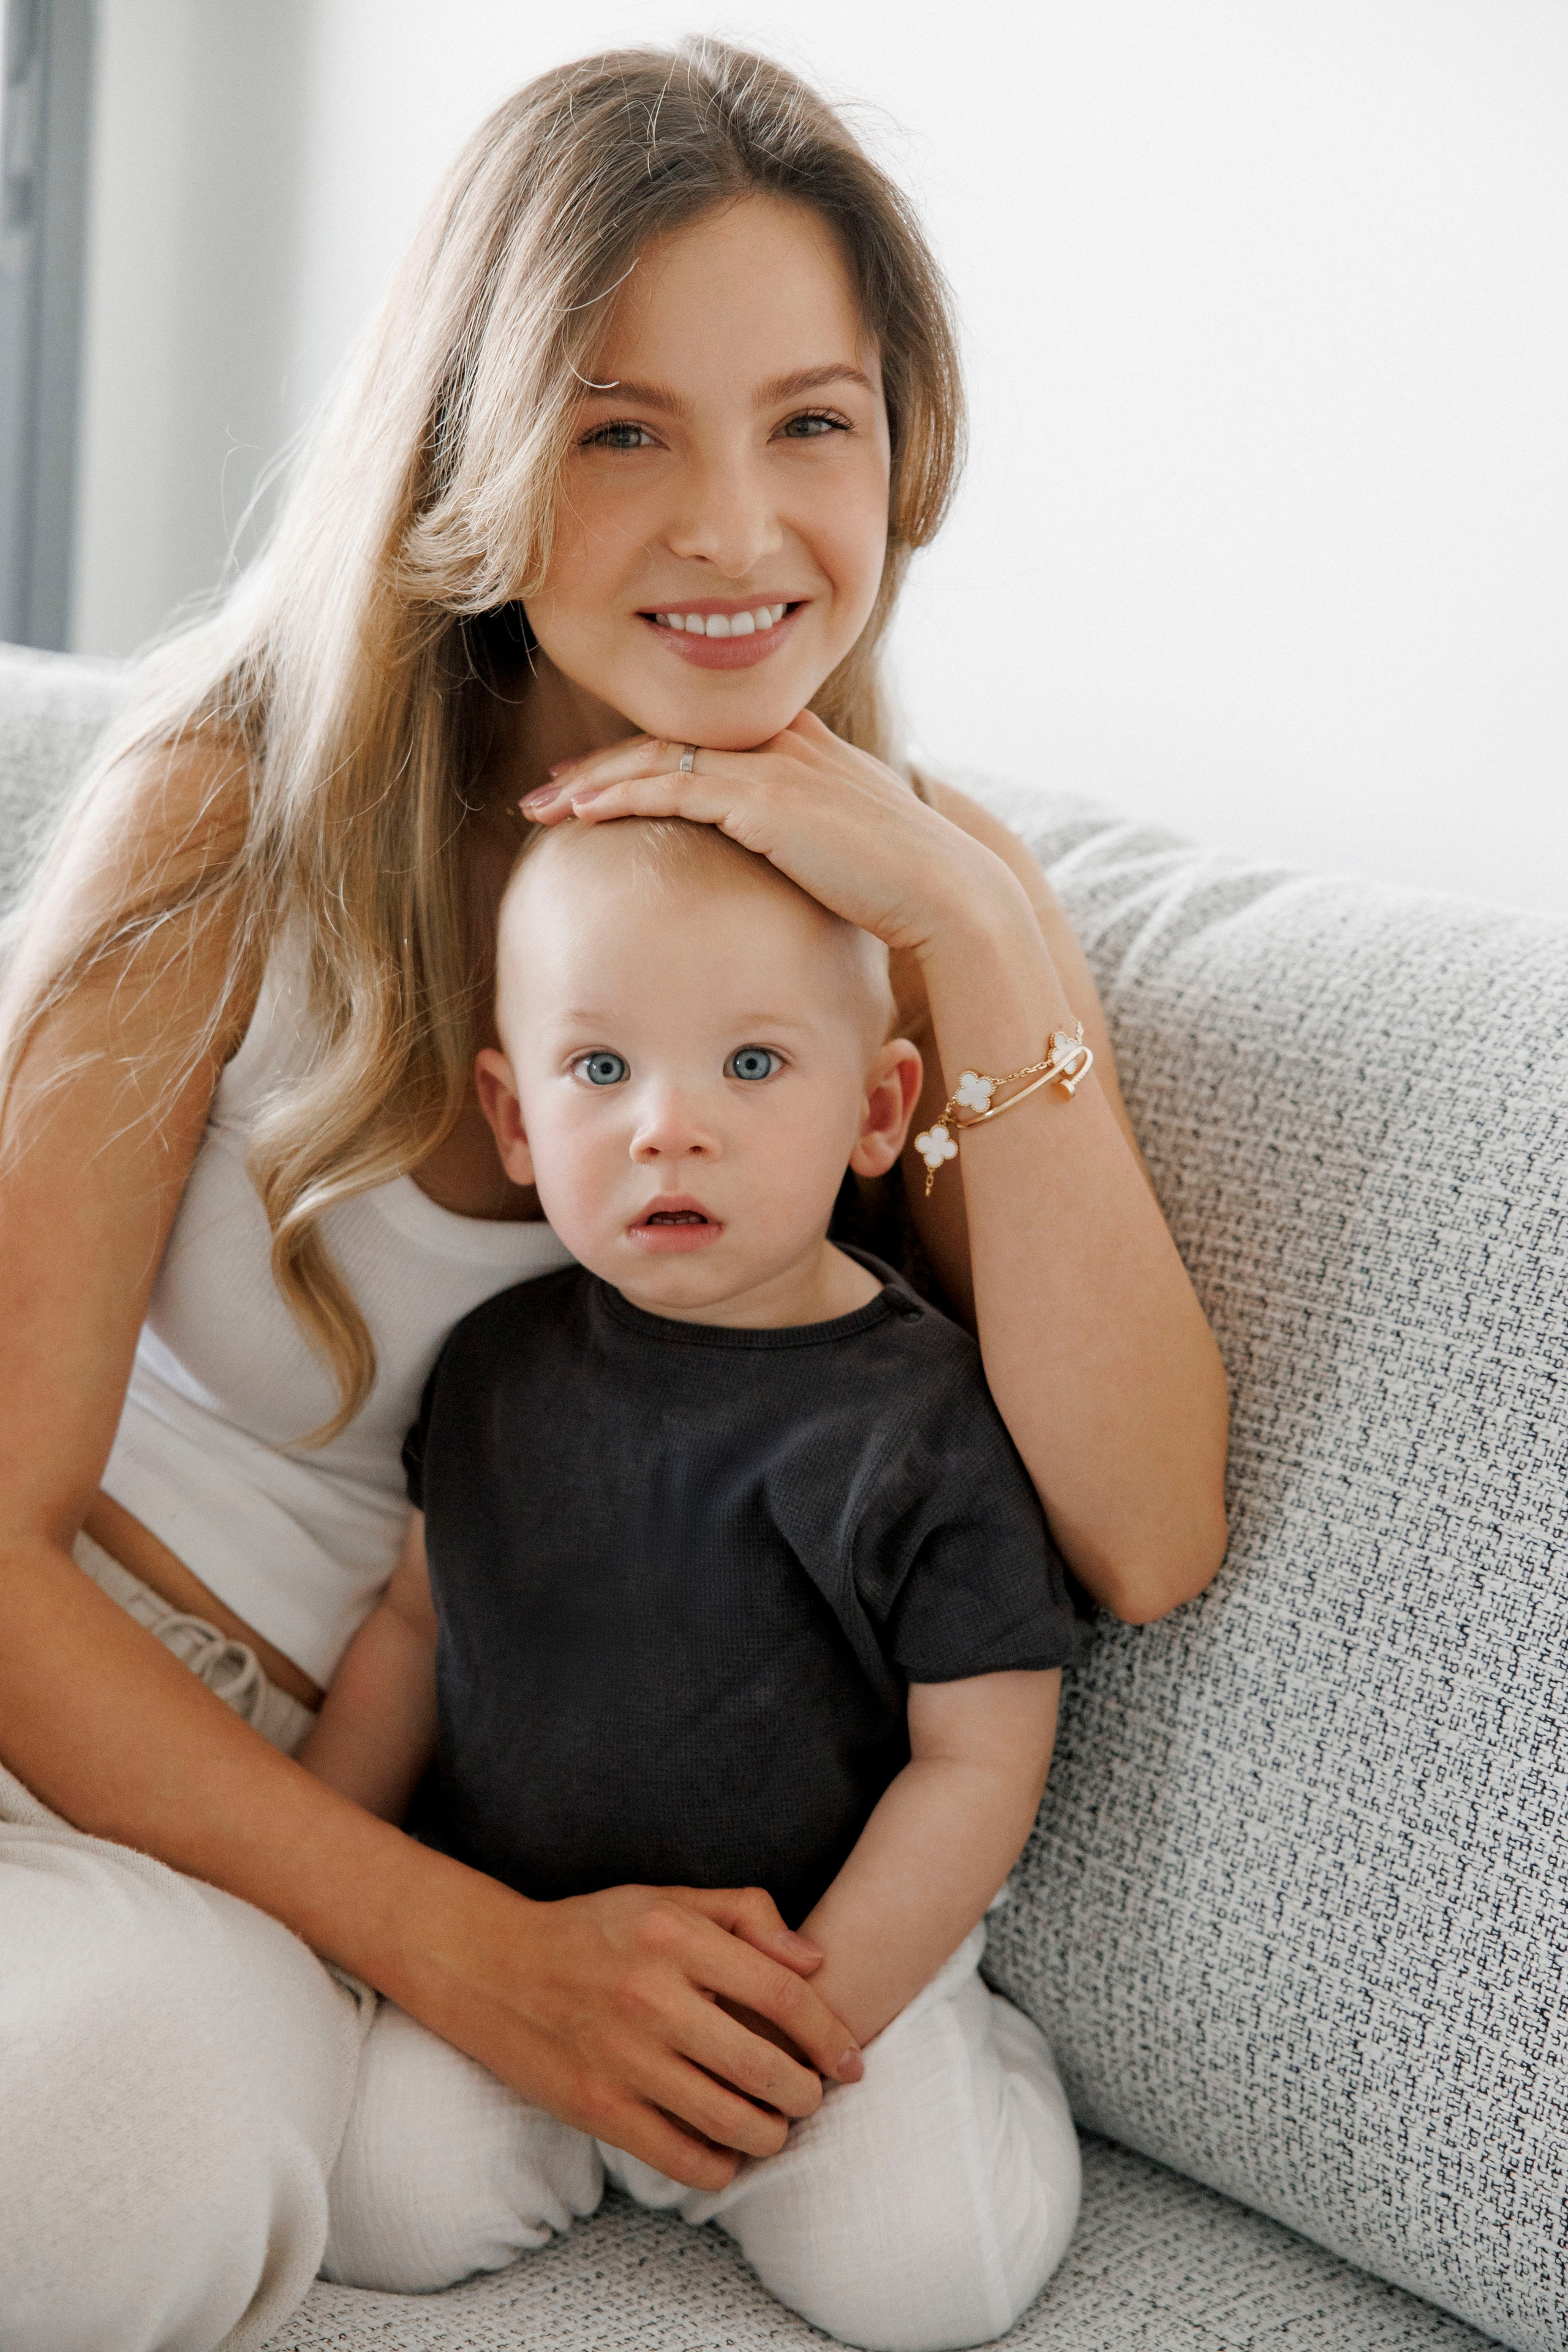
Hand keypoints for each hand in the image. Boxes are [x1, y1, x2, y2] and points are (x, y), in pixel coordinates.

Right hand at [417, 1869, 863, 2192]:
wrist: (492, 1967)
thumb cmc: (594, 1930)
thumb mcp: (666, 1897)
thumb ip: (746, 1915)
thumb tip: (816, 1960)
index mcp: (674, 1935)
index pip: (782, 1992)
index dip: (830, 2035)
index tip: (850, 2062)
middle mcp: (651, 1995)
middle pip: (764, 2066)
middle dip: (806, 2094)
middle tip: (812, 2099)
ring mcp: (622, 2056)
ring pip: (729, 2120)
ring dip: (770, 2135)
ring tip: (776, 2129)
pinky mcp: (596, 2107)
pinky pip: (679, 2157)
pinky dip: (718, 2168)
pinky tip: (728, 2157)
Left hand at [520, 711, 1032, 961]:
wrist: (948, 894)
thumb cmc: (905, 890)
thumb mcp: (849, 853)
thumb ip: (809, 844)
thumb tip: (783, 874)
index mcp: (803, 748)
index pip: (704, 741)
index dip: (643, 758)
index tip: (596, 781)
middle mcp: (784, 742)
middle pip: (670, 739)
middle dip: (602, 764)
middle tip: (547, 790)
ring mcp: (774, 765)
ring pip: (659, 757)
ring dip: (594, 779)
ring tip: (543, 804)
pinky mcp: (764, 798)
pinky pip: (672, 788)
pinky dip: (620, 795)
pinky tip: (580, 812)